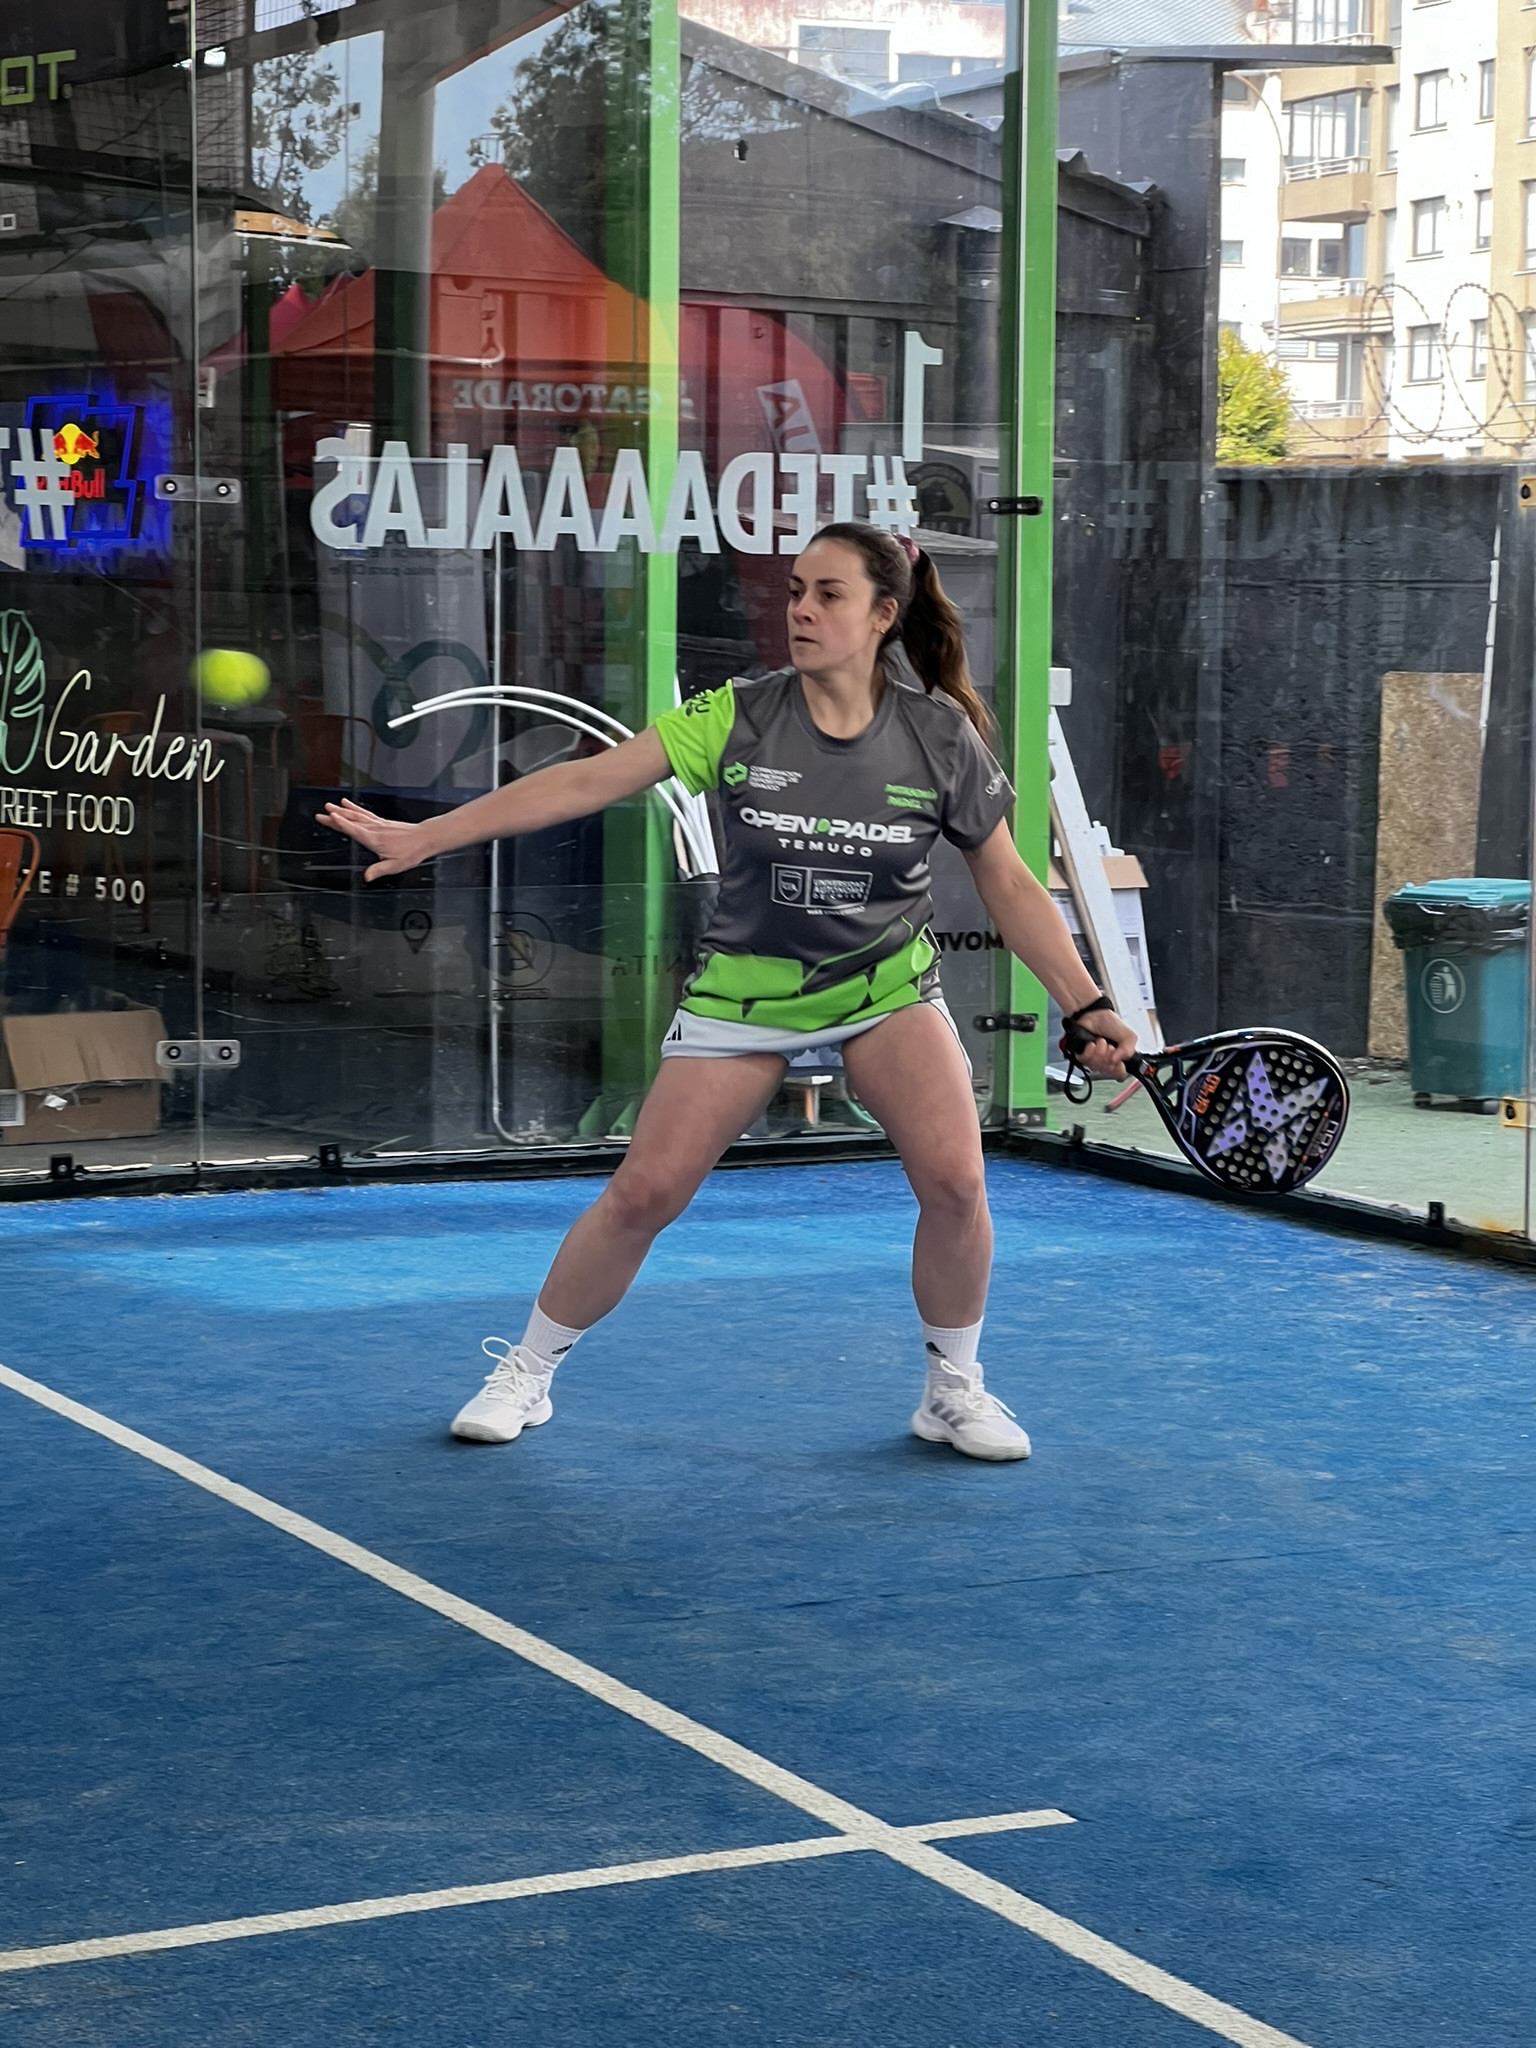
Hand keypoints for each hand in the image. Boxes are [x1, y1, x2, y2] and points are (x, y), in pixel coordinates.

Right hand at [316, 798, 434, 880]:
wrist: (425, 838)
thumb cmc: (411, 852)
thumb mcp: (395, 866)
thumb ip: (379, 870)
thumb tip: (366, 877)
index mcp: (375, 840)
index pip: (354, 830)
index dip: (341, 823)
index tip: (330, 816)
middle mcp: (375, 829)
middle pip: (352, 821)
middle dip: (336, 816)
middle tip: (321, 812)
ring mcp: (378, 824)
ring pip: (357, 815)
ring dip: (343, 810)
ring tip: (330, 805)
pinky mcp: (382, 822)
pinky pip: (365, 813)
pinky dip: (355, 808)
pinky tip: (348, 804)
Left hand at [1069, 1005, 1136, 1079]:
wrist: (1093, 1014)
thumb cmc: (1109, 1023)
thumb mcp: (1128, 1035)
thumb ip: (1130, 1048)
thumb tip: (1119, 1060)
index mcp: (1119, 1058)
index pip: (1120, 1074)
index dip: (1118, 1069)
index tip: (1118, 1061)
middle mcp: (1106, 1060)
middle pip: (1107, 1071)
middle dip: (1108, 1058)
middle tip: (1110, 1046)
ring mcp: (1093, 1059)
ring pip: (1096, 1067)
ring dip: (1099, 1053)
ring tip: (1101, 1041)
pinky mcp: (1082, 1056)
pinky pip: (1084, 1061)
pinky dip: (1089, 1052)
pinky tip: (1091, 1044)